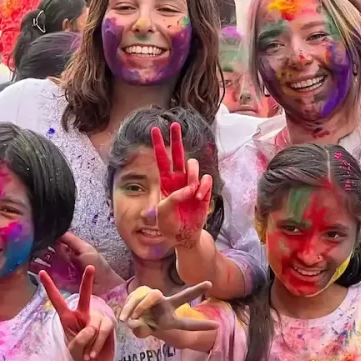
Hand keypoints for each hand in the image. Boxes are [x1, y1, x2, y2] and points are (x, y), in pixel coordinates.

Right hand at [32, 232, 122, 295]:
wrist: (103, 286)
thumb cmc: (97, 265)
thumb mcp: (85, 249)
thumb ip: (70, 240)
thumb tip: (56, 229)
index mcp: (67, 248)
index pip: (52, 240)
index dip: (43, 236)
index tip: (33, 231)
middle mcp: (60, 257)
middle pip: (44, 250)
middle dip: (34, 246)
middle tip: (24, 242)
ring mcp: (56, 268)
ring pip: (40, 260)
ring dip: (31, 257)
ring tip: (21, 253)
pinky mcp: (55, 280)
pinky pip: (42, 274)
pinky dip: (33, 270)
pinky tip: (25, 264)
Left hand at [39, 265, 114, 360]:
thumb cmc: (80, 354)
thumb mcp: (73, 349)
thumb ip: (79, 340)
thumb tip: (91, 329)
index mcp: (67, 317)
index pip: (57, 300)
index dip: (49, 287)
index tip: (41, 273)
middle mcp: (83, 313)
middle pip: (85, 295)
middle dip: (87, 281)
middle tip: (90, 267)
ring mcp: (96, 317)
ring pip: (93, 326)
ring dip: (90, 343)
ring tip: (87, 354)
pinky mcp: (108, 323)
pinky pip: (103, 332)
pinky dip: (97, 346)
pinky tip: (93, 354)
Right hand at [118, 282, 216, 338]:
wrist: (129, 315)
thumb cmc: (140, 326)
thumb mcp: (141, 332)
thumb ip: (140, 330)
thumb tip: (135, 322)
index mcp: (170, 320)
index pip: (187, 324)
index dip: (201, 326)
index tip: (217, 326)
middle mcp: (167, 305)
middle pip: (182, 297)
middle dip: (195, 290)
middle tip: (210, 283)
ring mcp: (157, 297)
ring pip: (151, 298)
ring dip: (139, 308)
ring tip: (128, 319)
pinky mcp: (145, 290)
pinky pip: (138, 297)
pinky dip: (129, 307)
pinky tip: (124, 315)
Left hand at [152, 123, 213, 248]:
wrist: (184, 235)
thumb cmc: (169, 225)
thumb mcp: (163, 213)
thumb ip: (172, 199)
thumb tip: (189, 188)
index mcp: (165, 182)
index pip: (161, 160)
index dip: (158, 145)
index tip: (154, 129)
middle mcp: (178, 179)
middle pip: (177, 154)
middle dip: (176, 139)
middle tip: (175, 125)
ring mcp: (191, 183)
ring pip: (193, 164)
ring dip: (193, 174)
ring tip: (192, 191)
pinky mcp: (203, 189)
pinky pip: (206, 178)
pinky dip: (203, 187)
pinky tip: (199, 197)